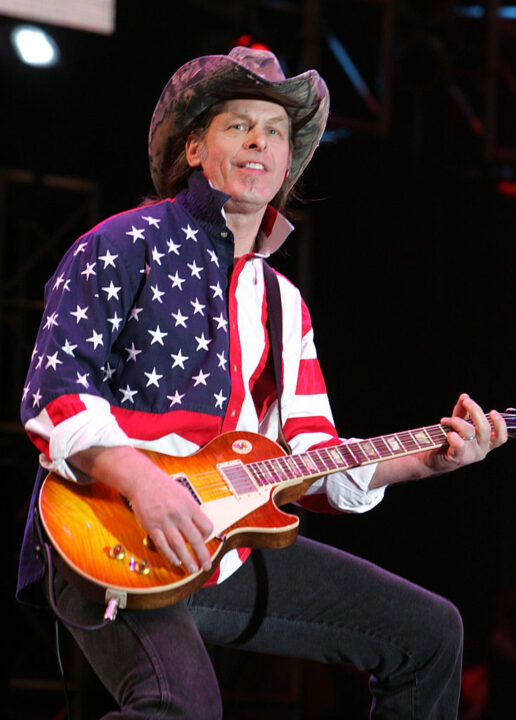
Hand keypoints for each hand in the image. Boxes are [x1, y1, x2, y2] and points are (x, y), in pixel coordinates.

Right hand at [70, 445, 213, 573]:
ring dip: (187, 560)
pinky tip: (176, 562)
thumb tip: (201, 526)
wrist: (142, 481)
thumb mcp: (184, 493)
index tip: (205, 540)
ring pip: (179, 546)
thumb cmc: (164, 486)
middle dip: (203, 555)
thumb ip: (192, 510)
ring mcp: (165, 522)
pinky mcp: (152, 526)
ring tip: (193, 569)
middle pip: (195, 539)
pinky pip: (163, 545)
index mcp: (189, 505)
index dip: (208, 536)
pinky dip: (170, 555)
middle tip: (206, 566)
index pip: (206, 526)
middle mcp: (179, 514)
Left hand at [430, 393, 507, 471]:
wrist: (433, 459)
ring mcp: (470, 455)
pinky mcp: (457, 458)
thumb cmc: (448, 441)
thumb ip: (462, 410)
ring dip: (456, 421)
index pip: (501, 436)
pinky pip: (459, 443)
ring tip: (445, 420)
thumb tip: (465, 396)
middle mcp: (481, 450)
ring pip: (469, 431)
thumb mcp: (457, 424)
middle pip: (485, 428)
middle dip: (475, 410)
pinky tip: (447, 433)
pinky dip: (453, 435)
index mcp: (486, 443)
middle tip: (466, 402)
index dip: (500, 424)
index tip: (492, 411)